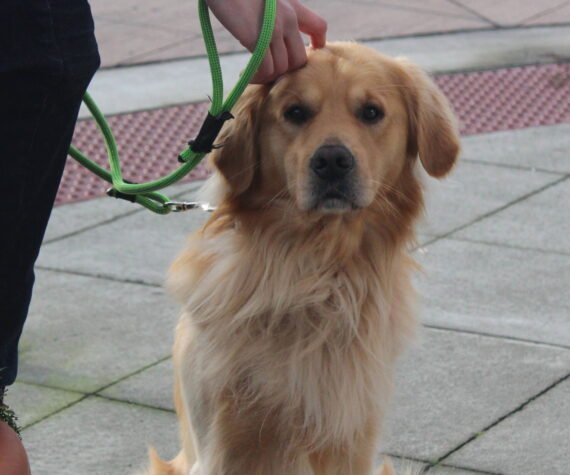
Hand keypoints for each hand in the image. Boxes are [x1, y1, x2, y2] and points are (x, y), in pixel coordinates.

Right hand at [205, 0, 326, 83]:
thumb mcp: (264, 1)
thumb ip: (274, 16)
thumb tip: (270, 41)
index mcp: (292, 5)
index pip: (318, 26)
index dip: (317, 43)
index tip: (308, 50)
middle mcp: (288, 17)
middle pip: (299, 59)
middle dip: (284, 71)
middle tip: (267, 70)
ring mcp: (274, 29)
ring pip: (282, 68)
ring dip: (267, 76)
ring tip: (252, 73)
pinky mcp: (257, 38)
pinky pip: (266, 70)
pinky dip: (257, 77)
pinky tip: (245, 74)